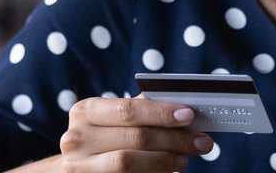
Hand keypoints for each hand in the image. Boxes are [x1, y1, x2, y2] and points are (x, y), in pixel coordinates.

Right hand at [18, 96, 213, 172]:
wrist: (74, 166)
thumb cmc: (102, 136)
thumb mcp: (113, 118)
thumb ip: (142, 111)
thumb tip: (184, 108)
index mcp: (85, 111)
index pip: (129, 111)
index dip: (161, 113)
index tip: (189, 115)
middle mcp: (76, 138)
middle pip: (135, 138)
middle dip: (174, 139)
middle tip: (201, 141)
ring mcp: (79, 166)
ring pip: (129, 162)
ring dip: (165, 160)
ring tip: (185, 158)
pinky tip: (169, 170)